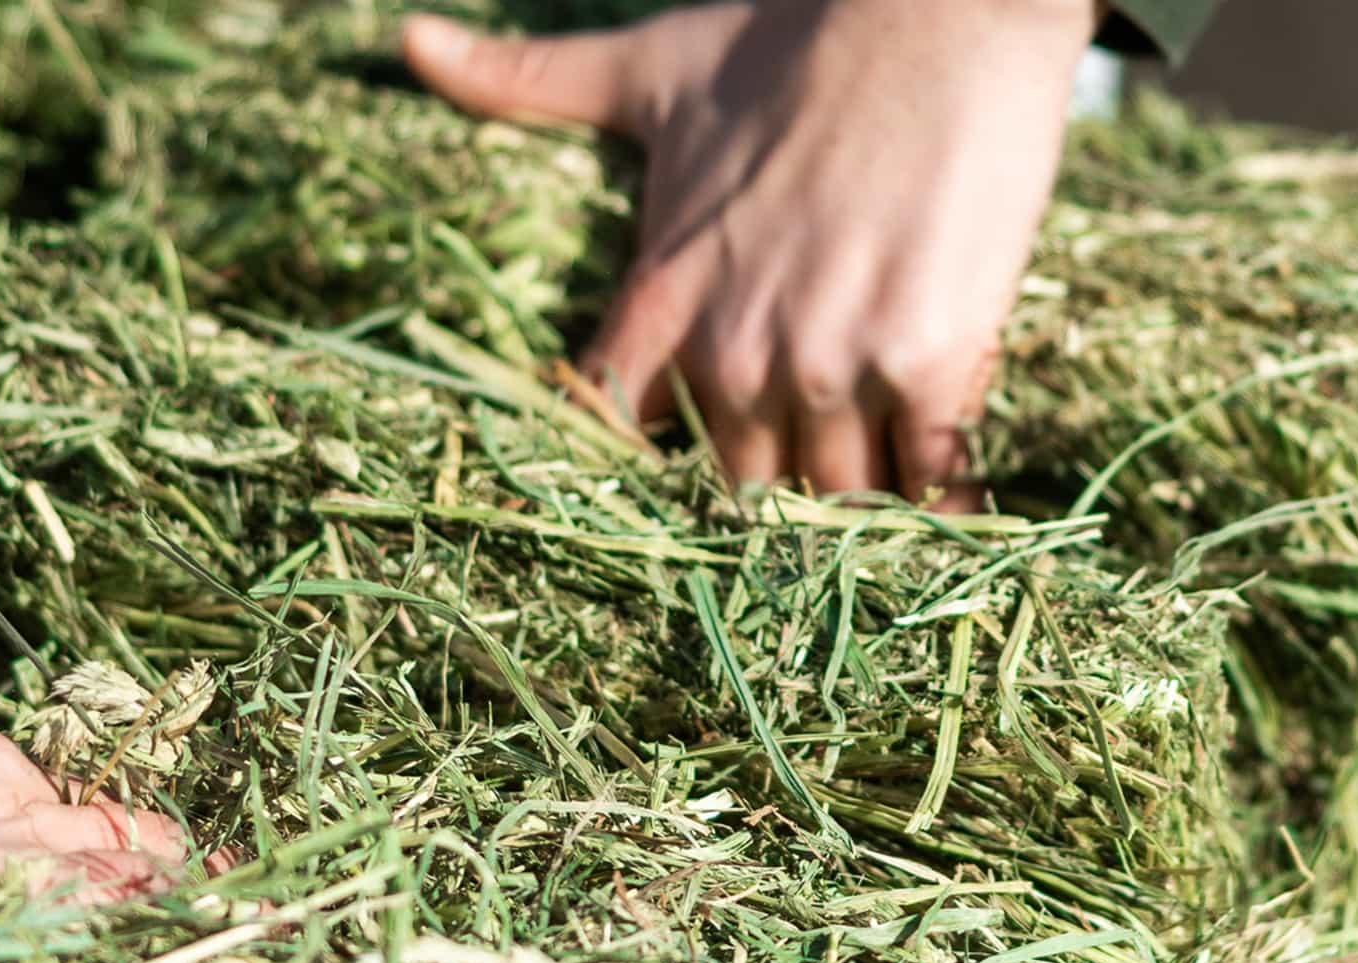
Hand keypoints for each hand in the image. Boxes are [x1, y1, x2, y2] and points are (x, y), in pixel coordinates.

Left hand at [403, 0, 1099, 506]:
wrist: (943, 9)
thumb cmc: (799, 34)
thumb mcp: (650, 68)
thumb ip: (531, 80)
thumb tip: (409, 43)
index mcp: (663, 291)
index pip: (617, 426)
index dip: (644, 473)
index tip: (673, 496)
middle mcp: (736, 347)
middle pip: (740, 482)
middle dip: (769, 495)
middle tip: (803, 508)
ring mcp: (829, 361)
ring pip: (834, 488)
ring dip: (855, 504)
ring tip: (877, 517)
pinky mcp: (926, 361)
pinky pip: (924, 472)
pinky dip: (937, 495)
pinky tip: (948, 502)